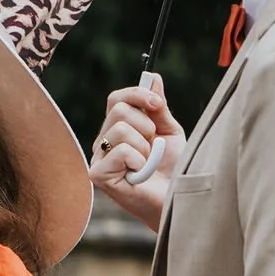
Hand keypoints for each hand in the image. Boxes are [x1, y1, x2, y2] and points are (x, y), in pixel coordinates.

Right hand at [89, 73, 184, 229]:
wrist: (176, 198)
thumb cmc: (173, 169)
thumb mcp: (169, 131)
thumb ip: (158, 106)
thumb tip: (153, 77)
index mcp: (117, 129)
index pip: (116, 98)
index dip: (136, 94)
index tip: (156, 103)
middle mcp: (103, 142)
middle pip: (118, 110)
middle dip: (146, 125)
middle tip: (154, 146)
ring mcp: (98, 158)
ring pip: (121, 129)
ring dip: (145, 147)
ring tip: (148, 163)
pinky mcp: (98, 175)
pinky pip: (121, 150)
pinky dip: (140, 161)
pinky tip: (140, 174)